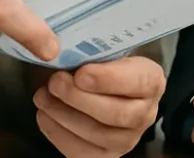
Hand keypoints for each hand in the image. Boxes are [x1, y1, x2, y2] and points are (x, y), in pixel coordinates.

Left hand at [33, 56, 164, 156]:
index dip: (108, 79)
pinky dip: (59, 135)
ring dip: (64, 116)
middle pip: (117, 113)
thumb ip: (96, 51)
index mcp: (151, 81)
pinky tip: (44, 116)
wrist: (111, 87)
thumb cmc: (108, 64)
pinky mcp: (107, 155)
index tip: (81, 73)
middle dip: (80, 98)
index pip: (138, 81)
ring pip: (98, 135)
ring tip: (43, 97)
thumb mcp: (110, 50)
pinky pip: (83, 153)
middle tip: (55, 82)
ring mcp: (127, 139)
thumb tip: (62, 46)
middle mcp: (145, 113)